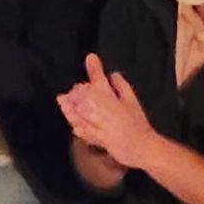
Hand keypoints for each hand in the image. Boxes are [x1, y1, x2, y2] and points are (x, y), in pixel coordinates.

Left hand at [58, 53, 156, 170]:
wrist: (141, 145)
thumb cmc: (139, 123)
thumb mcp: (133, 100)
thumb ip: (122, 87)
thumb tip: (112, 75)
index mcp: (114, 100)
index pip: (102, 81)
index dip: (95, 68)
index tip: (90, 57)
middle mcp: (104, 112)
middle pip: (87, 98)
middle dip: (77, 92)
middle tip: (70, 89)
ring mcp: (99, 126)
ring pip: (82, 114)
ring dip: (71, 107)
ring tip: (62, 101)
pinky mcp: (97, 139)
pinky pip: (84, 132)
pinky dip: (78, 126)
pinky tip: (72, 124)